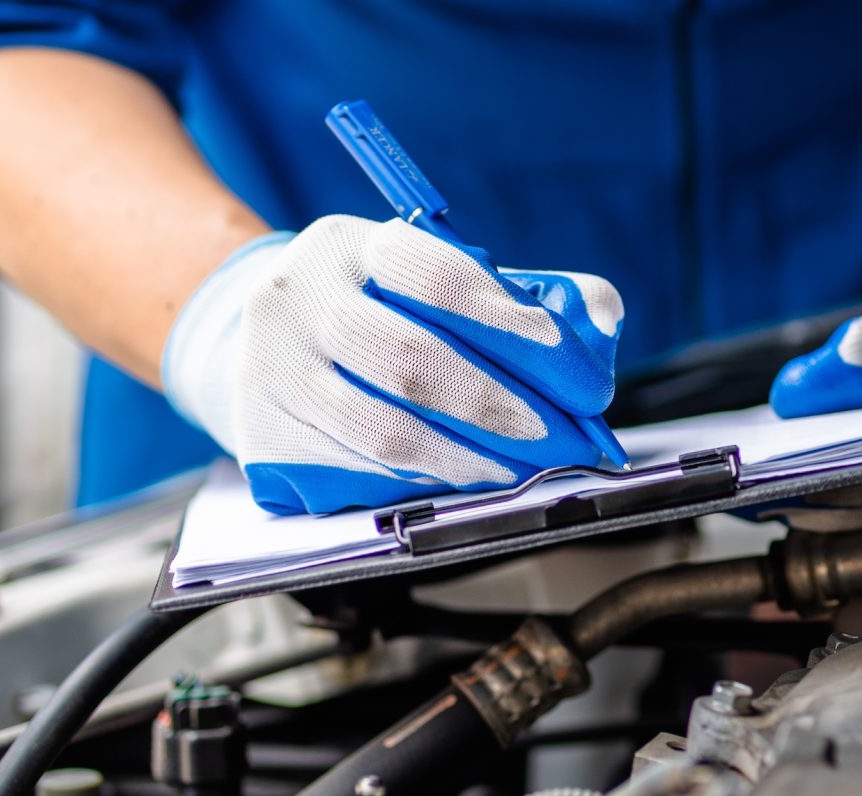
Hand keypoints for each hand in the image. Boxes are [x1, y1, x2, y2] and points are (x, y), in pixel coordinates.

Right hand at [164, 215, 624, 514]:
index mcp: (352, 245)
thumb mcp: (430, 275)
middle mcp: (299, 299)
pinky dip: (420, 483)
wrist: (260, 337)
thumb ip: (522, 292)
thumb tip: (600, 322)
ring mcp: (272, 369)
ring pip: (383, 428)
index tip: (571, 366)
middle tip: (553, 435)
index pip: (439, 275)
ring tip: (515, 469)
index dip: (513, 324)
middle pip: (412, 359)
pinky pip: (355, 471)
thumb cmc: (376, 308)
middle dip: (498, 405)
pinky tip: (460, 481)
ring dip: (466, 458)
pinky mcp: (262, 433)